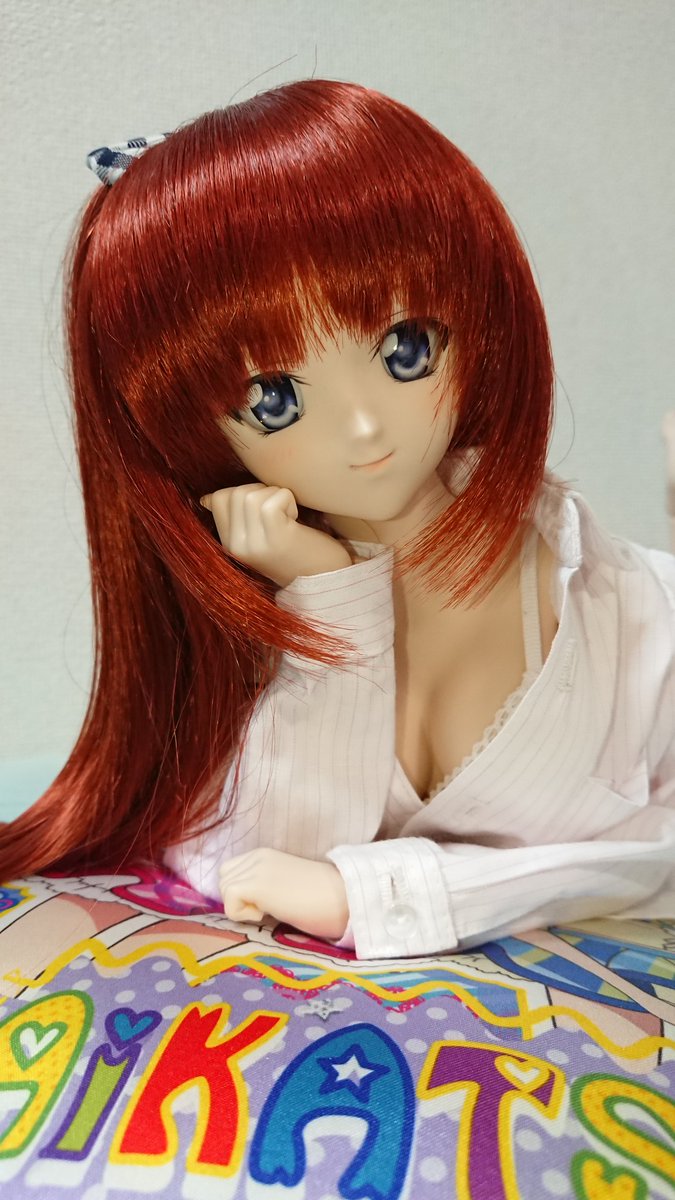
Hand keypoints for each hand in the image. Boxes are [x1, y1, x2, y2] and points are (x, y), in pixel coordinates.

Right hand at [200, 483, 350, 586]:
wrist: (324, 578)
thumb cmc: (296, 549)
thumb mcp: (258, 534)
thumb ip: (236, 516)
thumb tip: (206, 499)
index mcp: (229, 544)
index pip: (218, 498)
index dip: (244, 491)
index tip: (265, 510)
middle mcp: (236, 546)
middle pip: (235, 492)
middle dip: (262, 491)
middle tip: (281, 513)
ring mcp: (254, 544)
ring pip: (252, 494)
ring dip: (276, 495)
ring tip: (288, 517)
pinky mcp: (275, 538)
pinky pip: (272, 499)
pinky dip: (287, 499)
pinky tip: (295, 520)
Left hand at [219, 848, 348, 939]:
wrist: (343, 899)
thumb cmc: (321, 900)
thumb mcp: (284, 884)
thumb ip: (263, 884)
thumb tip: (242, 900)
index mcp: (264, 855)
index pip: (230, 870)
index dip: (241, 891)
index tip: (266, 902)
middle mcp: (257, 856)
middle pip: (223, 879)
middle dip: (238, 898)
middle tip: (266, 907)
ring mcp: (257, 868)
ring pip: (224, 889)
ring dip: (241, 906)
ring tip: (269, 909)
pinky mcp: (257, 884)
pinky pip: (229, 900)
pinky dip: (242, 914)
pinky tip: (267, 913)